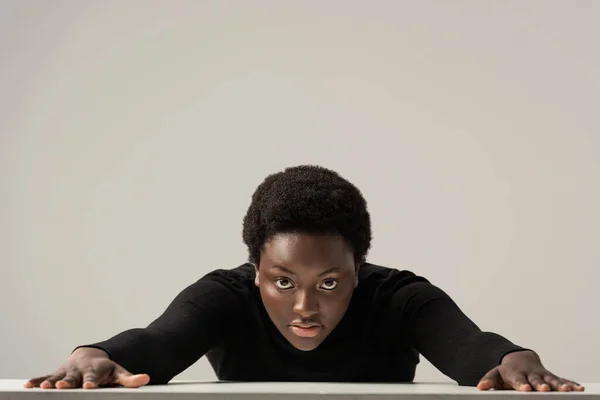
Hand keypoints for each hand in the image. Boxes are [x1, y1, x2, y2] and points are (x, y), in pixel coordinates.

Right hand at [24, 347, 149, 388]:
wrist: (90, 357)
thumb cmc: (105, 370)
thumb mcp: (119, 373)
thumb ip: (130, 379)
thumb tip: (146, 379)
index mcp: (96, 371)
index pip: (94, 378)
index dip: (91, 382)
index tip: (89, 386)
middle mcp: (80, 371)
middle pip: (74, 378)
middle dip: (69, 381)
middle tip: (63, 385)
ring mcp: (68, 372)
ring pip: (58, 377)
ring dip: (51, 381)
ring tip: (46, 386)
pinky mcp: (57, 374)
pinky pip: (46, 377)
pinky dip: (39, 380)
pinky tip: (29, 385)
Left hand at [477, 350, 583, 391]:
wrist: (518, 359)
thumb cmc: (507, 371)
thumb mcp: (496, 374)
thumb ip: (489, 380)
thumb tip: (481, 387)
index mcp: (516, 374)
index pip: (518, 380)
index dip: (521, 384)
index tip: (525, 389)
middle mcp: (530, 374)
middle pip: (536, 380)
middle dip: (541, 384)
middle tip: (545, 389)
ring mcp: (541, 374)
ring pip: (551, 379)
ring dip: (559, 384)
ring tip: (567, 390)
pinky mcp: (551, 376)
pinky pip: (561, 380)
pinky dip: (569, 383)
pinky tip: (578, 388)